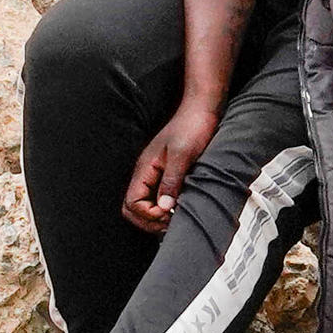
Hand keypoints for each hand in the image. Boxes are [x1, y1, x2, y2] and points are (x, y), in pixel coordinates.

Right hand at [124, 89, 223, 231]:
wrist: (201, 110)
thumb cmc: (192, 127)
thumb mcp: (183, 156)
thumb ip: (171, 182)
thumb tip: (163, 208)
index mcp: (144, 168)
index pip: (132, 203)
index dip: (147, 214)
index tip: (168, 214)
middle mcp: (145, 173)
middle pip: (132, 207)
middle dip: (148, 220)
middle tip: (170, 222)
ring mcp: (154, 174)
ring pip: (143, 204)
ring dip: (156, 216)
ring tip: (175, 218)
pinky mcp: (165, 174)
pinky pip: (156, 197)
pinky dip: (164, 208)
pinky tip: (179, 208)